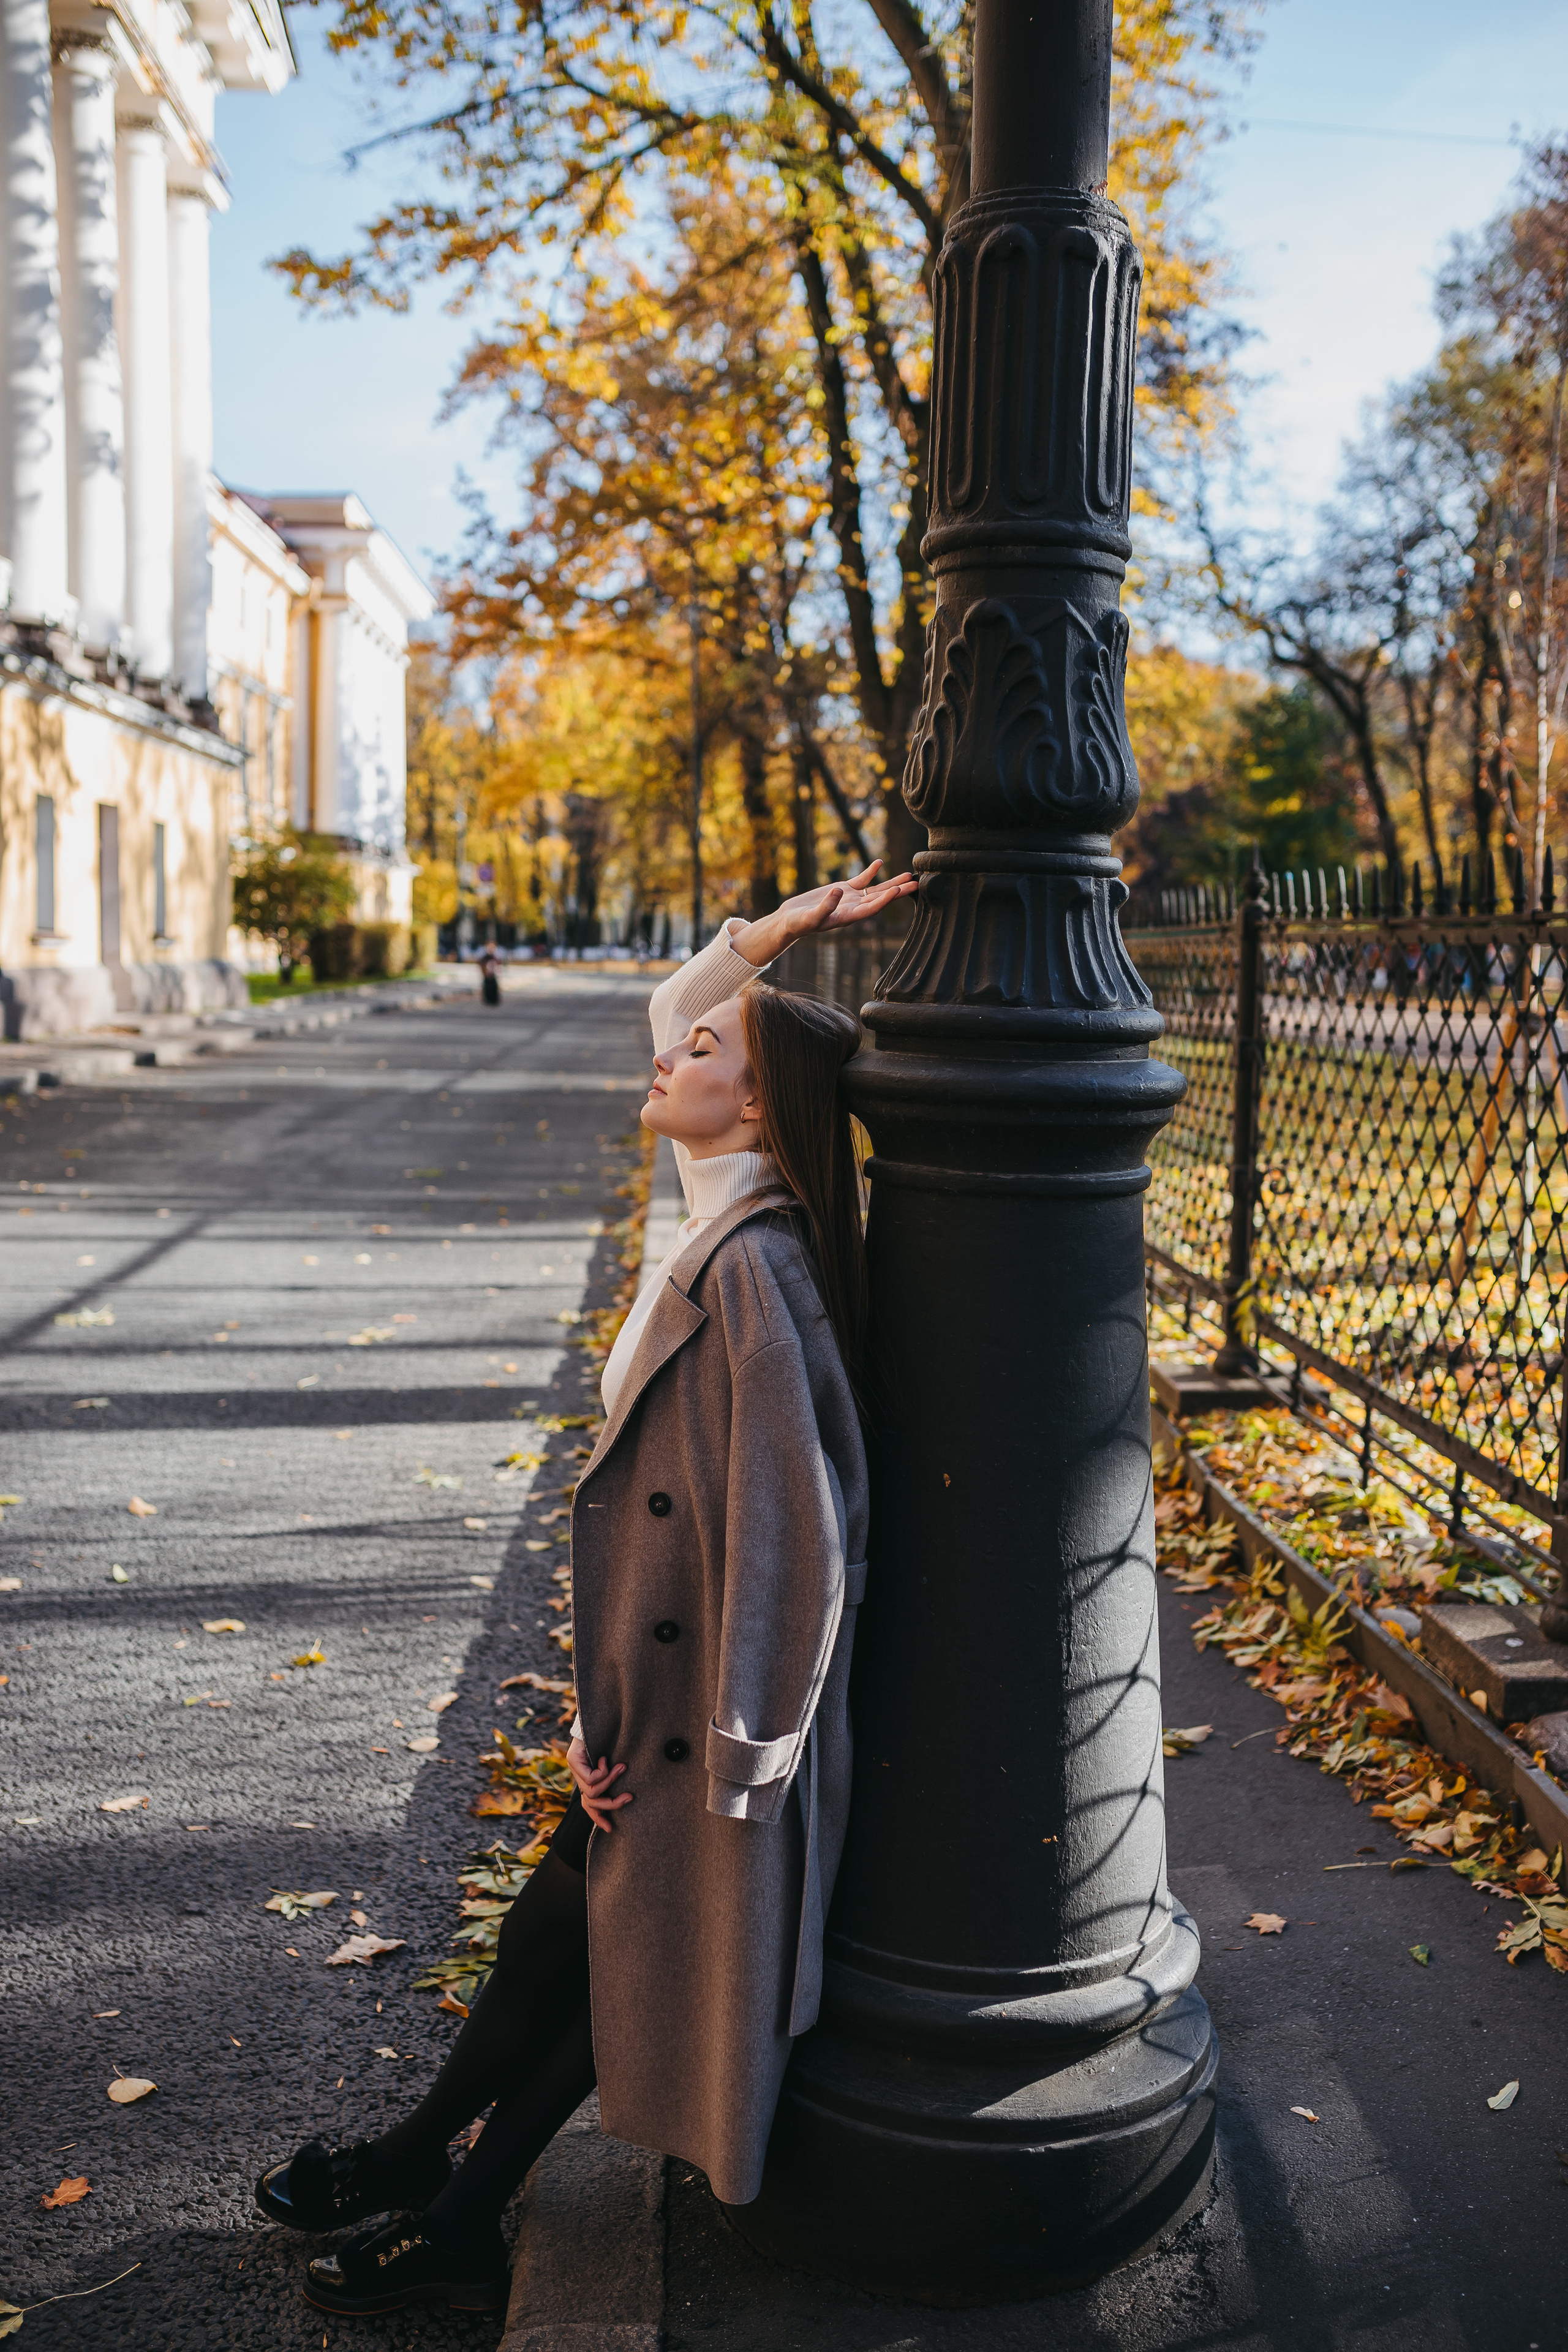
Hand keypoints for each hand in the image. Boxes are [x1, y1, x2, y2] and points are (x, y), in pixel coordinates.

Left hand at [568, 1736, 633, 1832]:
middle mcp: (577, 1777)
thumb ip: (612, 1778)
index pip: (588, 1805)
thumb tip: (624, 1797)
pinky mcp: (572, 1761)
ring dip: (610, 1781)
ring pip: (592, 1791)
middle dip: (611, 1803)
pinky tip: (605, 1759)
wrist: (597, 1719)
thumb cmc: (609, 1740)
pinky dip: (603, 1771)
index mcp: (586, 1780)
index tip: (610, 1828)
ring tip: (622, 1767)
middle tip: (629, 1797)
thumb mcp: (613, 1765)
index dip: (598, 1817)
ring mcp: (573, 1769)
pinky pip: (591, 1778)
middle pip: (592, 1802)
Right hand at [730, 861, 917, 968]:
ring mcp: (851, 898)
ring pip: (876, 889)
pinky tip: (880, 863)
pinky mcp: (844, 889)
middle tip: (917, 884)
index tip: (899, 890)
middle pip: (881, 899)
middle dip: (899, 892)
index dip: (886, 900)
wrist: (791, 920)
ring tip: (910, 875)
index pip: (872, 908)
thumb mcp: (810, 917)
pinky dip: (870, 872)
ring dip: (892, 882)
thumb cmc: (799, 923)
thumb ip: (825, 906)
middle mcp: (854, 908)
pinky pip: (861, 880)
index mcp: (848, 917)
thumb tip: (838, 890)